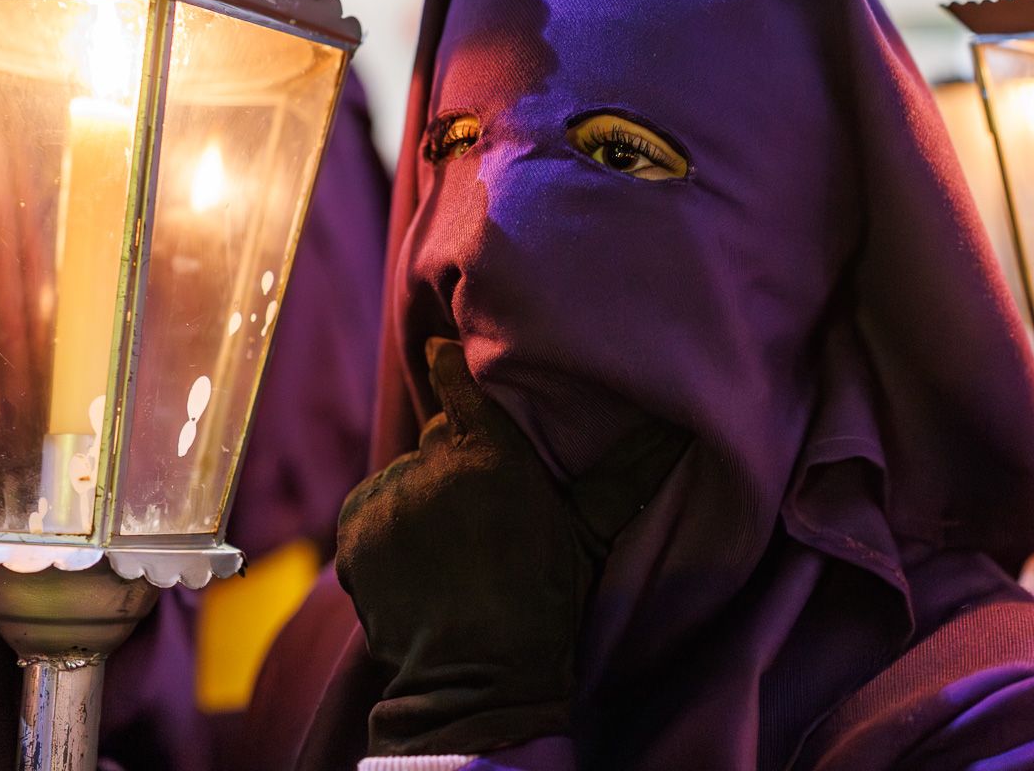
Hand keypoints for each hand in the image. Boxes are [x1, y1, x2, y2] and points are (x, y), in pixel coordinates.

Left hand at [336, 339, 686, 756]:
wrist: (476, 681)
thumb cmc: (543, 603)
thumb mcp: (590, 534)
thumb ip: (629, 470)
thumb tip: (682, 424)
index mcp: (489, 453)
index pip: (455, 378)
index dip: (450, 363)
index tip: (444, 352)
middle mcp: (429, 465)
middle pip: (439, 438)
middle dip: (454, 463)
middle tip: (478, 514)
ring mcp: (386, 498)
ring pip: (403, 477)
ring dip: (418, 501)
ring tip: (447, 553)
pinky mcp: (351, 531)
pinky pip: (368, 511)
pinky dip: (383, 531)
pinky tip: (415, 567)